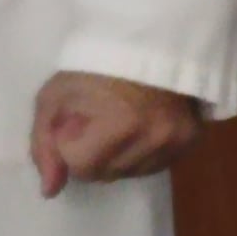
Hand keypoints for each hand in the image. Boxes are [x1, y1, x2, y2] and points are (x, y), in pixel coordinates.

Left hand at [27, 70, 205, 193]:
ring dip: (117, 157)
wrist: (147, 44)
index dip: (70, 146)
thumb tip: (49, 192)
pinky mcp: (192, 141)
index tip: (75, 122)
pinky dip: (141, 153)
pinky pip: (155, 166)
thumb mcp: (53, 99)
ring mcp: (177, 141)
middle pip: (106, 174)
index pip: (82, 167)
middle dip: (93, 154)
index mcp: (121, 123)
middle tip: (97, 122)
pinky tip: (140, 129)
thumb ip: (44, 145)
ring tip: (120, 123)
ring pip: (130, 173)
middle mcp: (155, 138)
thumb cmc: (93, 69)